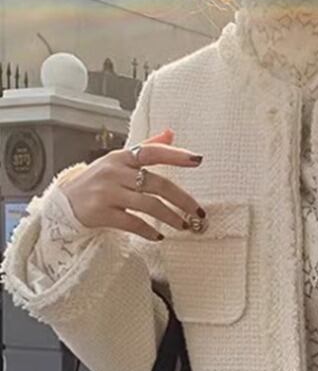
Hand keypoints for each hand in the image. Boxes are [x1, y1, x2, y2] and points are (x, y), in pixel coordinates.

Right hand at [59, 128, 204, 241]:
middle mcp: (115, 172)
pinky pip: (133, 223)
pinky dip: (149, 231)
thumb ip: (146, 148)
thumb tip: (171, 133)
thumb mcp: (120, 160)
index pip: (152, 152)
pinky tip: (159, 236)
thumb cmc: (100, 180)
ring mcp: (107, 193)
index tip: (197, 160)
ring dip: (171, 217)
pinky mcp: (102, 213)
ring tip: (184, 225)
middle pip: (157, 184)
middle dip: (182, 200)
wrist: (66, 202)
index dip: (175, 155)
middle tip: (198, 212)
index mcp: (122, 157)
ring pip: (149, 205)